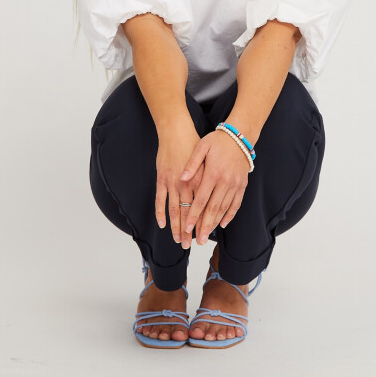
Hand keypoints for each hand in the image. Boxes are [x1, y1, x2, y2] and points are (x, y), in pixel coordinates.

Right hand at [155, 119, 204, 246]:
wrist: (176, 130)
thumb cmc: (194, 144)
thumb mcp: (208, 160)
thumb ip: (210, 178)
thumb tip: (215, 196)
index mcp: (201, 180)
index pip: (203, 207)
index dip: (202, 223)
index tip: (203, 236)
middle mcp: (187, 184)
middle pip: (189, 213)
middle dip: (189, 231)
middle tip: (190, 245)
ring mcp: (173, 182)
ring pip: (175, 210)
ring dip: (176, 227)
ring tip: (178, 240)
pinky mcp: (162, 179)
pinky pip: (160, 200)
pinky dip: (161, 213)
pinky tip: (162, 224)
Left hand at [180, 130, 248, 243]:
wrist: (240, 136)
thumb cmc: (218, 140)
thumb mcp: (202, 147)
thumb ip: (192, 164)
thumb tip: (181, 178)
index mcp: (213, 173)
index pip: (201, 199)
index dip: (193, 215)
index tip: (187, 227)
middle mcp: (225, 182)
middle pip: (213, 208)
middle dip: (204, 226)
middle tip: (198, 240)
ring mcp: (235, 184)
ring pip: (224, 208)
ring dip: (215, 223)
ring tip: (207, 236)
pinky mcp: (242, 185)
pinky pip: (236, 203)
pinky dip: (230, 215)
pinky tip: (223, 224)